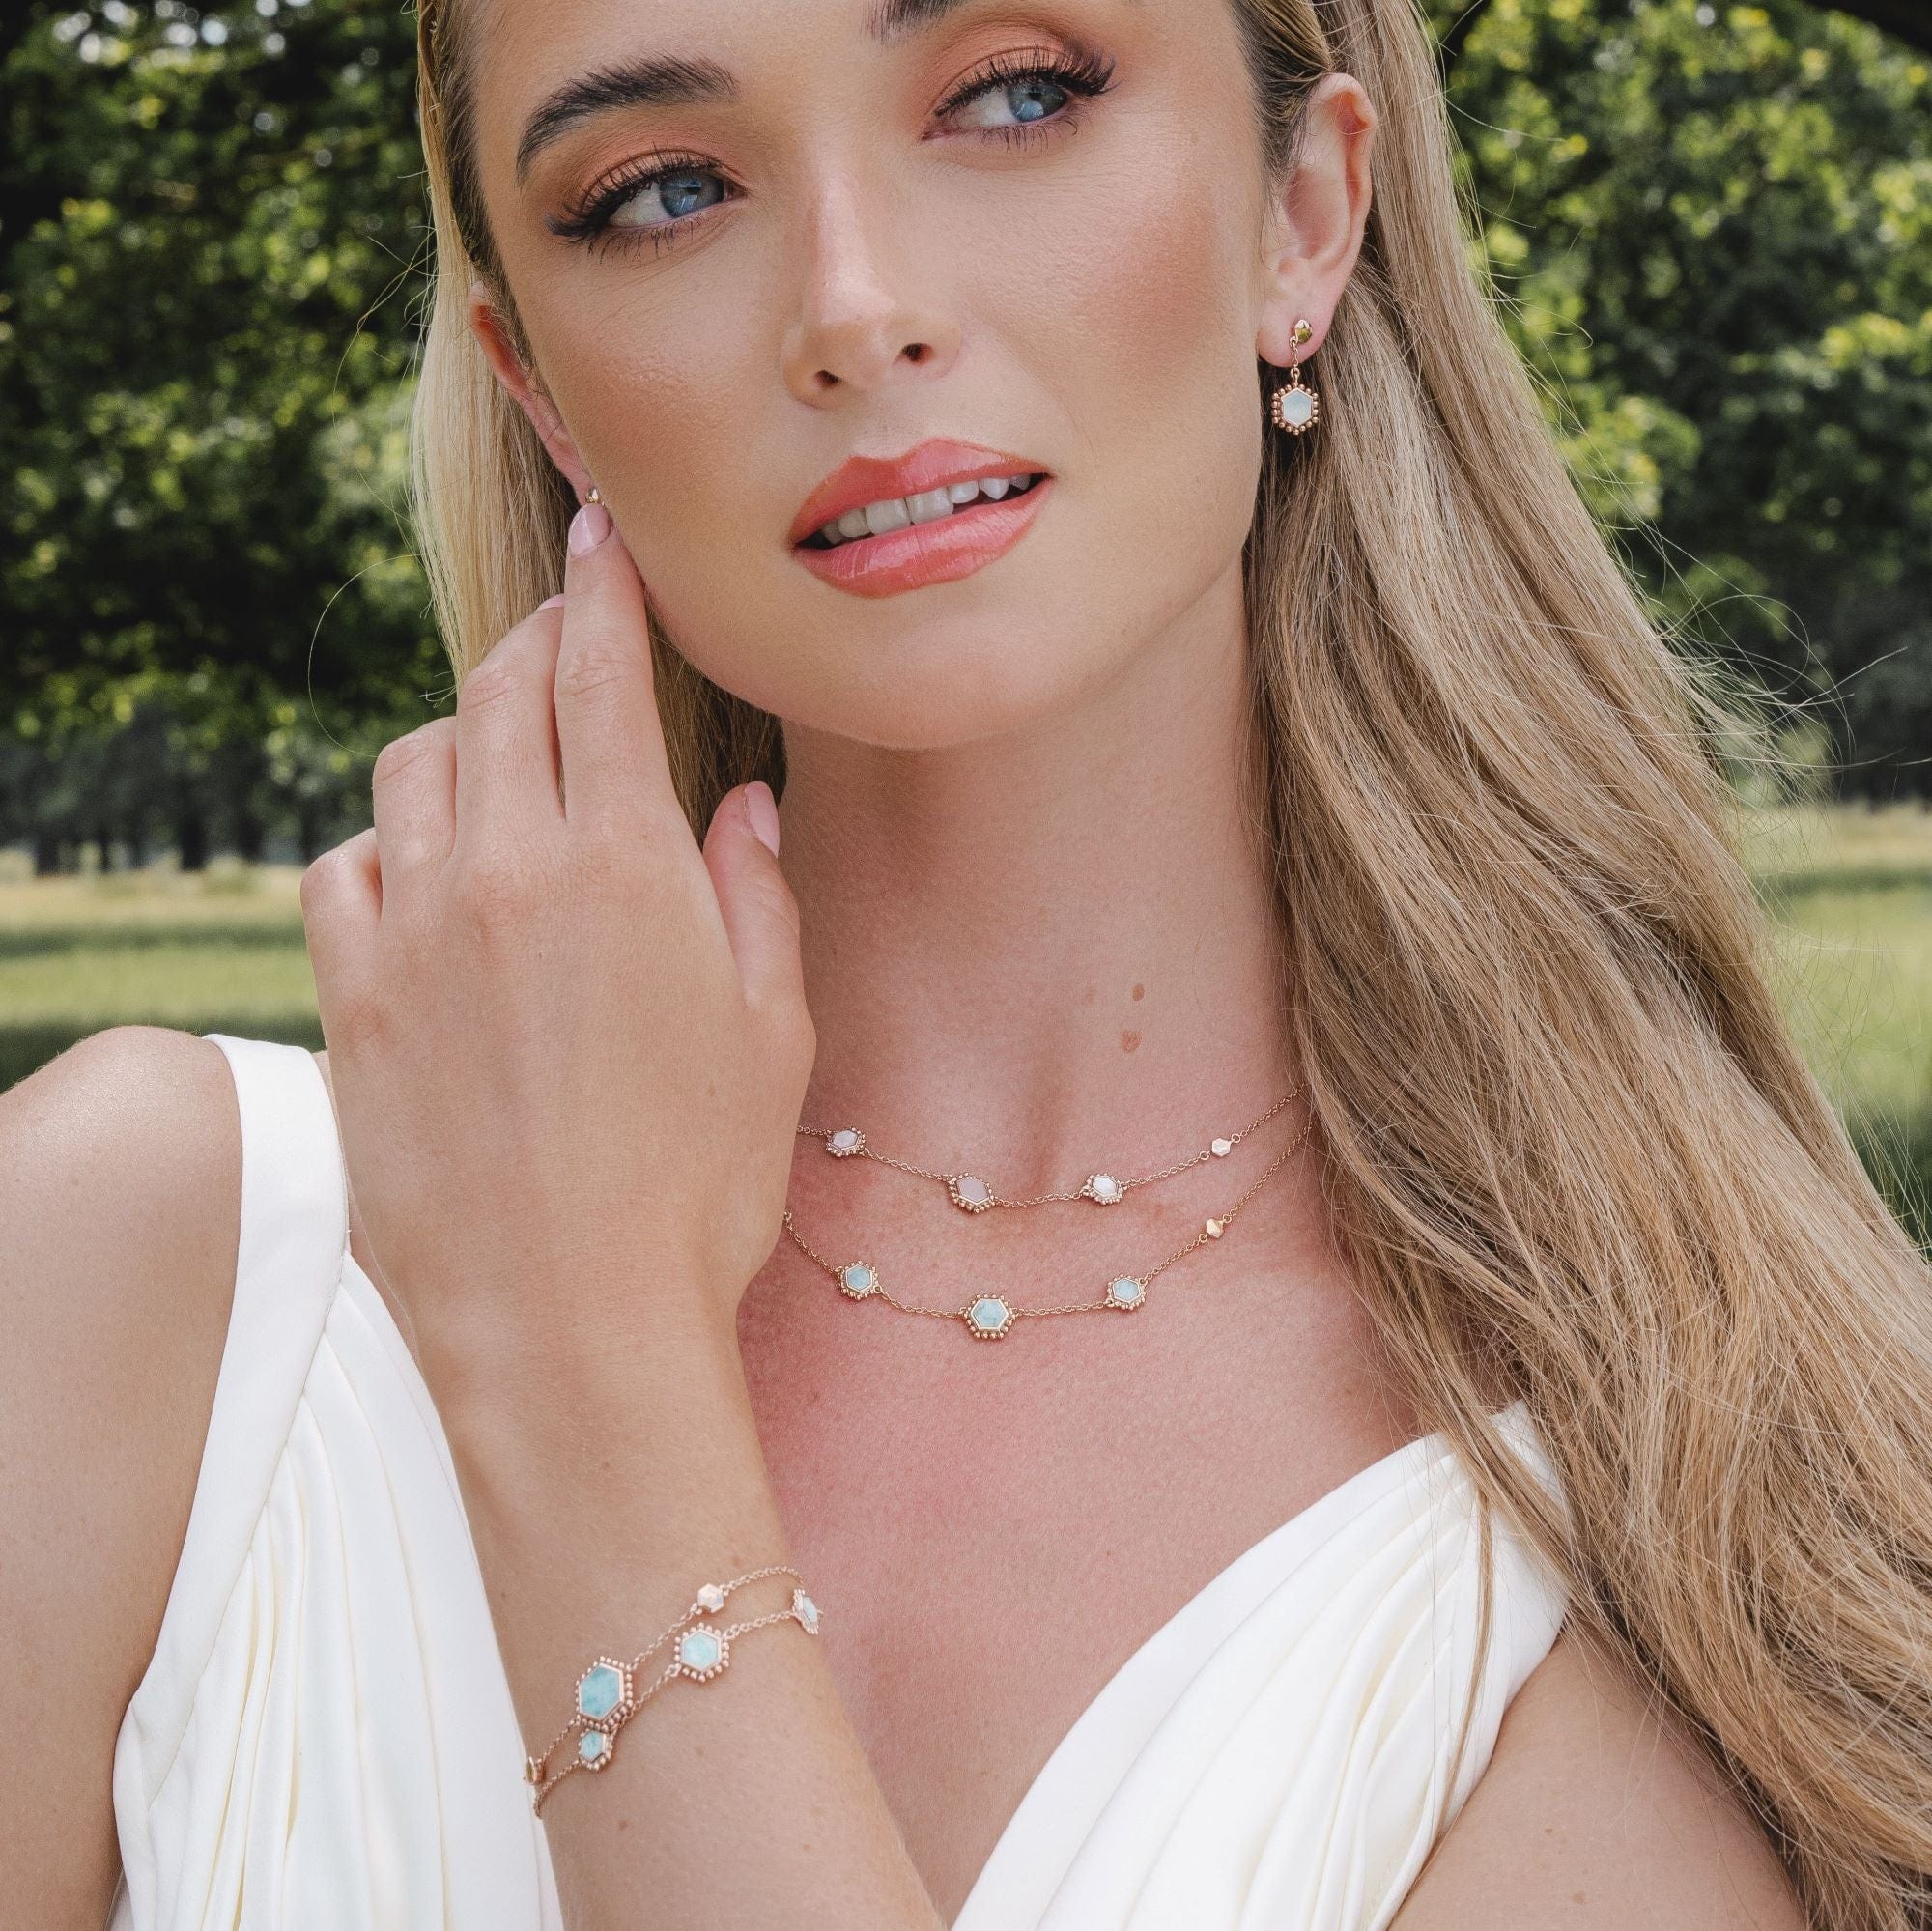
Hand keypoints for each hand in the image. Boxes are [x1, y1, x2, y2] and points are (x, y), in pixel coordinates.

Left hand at [299, 500, 813, 1406]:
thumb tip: (740, 808)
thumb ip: (756, 898)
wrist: (571, 1324)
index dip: (603, 592)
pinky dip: (380, 846)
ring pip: (412, 770)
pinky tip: (415, 875)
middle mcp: (504, 872)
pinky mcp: (349, 1005)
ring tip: (495, 761)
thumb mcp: (773, 1034)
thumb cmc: (698, 1188)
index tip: (603, 540)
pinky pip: (339, 871)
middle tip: (560, 635)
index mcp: (625, 866)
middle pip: (499, 697)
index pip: (601, 677)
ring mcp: (411, 936)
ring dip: (460, 740)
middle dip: (534, 644)